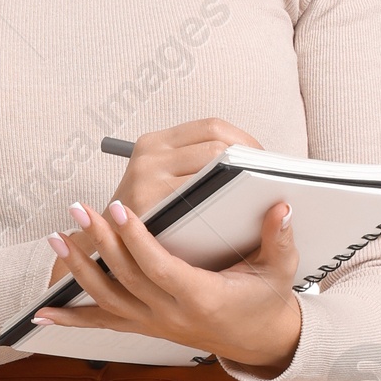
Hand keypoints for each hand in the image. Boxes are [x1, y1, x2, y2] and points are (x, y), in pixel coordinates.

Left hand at [37, 195, 302, 375]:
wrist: (258, 340)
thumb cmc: (266, 300)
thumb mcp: (280, 270)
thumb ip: (279, 239)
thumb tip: (281, 208)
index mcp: (202, 298)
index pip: (160, 268)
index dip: (138, 240)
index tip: (121, 209)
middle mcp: (171, 315)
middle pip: (126, 278)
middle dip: (100, 241)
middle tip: (80, 208)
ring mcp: (153, 323)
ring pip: (107, 299)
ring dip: (78, 269)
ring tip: (56, 237)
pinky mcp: (144, 326)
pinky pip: (102, 324)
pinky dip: (71, 320)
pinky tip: (41, 313)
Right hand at [112, 117, 265, 219]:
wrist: (110, 254)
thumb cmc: (150, 219)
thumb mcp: (162, 182)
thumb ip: (195, 165)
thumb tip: (253, 158)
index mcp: (155, 143)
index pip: (213, 126)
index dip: (245, 140)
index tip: (262, 162)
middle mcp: (148, 155)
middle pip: (217, 144)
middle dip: (248, 160)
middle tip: (269, 182)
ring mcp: (146, 178)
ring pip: (214, 166)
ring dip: (243, 179)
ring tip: (259, 195)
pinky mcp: (148, 204)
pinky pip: (202, 197)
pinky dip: (227, 202)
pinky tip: (240, 214)